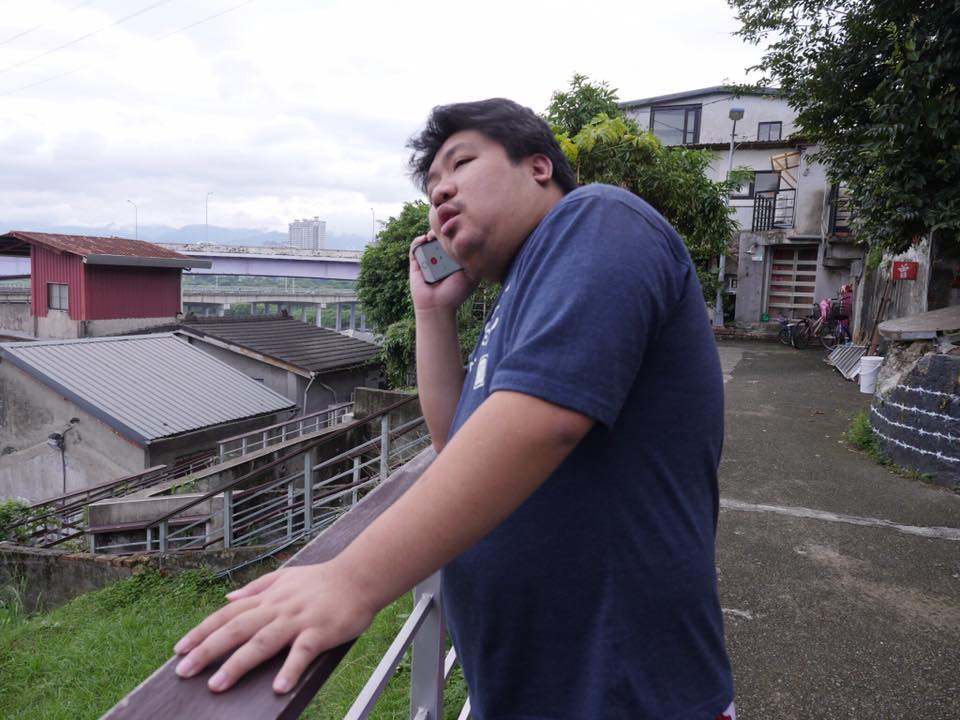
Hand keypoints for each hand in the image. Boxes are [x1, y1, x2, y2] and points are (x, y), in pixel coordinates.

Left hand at [173, 561, 375, 693]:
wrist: (360, 576)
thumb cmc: (322, 580)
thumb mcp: (285, 576)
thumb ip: (256, 588)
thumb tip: (227, 597)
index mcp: (268, 598)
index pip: (227, 614)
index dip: (202, 631)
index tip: (180, 649)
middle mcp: (278, 608)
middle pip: (237, 629)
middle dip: (208, 650)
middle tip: (183, 671)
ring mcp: (298, 620)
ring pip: (262, 642)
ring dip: (238, 664)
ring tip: (217, 685)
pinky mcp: (320, 631)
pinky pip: (302, 652)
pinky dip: (291, 669)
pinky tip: (279, 688)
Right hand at [409, 233, 477, 314]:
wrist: (438, 306)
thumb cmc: (455, 293)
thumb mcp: (472, 277)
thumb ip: (475, 262)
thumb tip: (479, 244)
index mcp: (453, 258)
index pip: (454, 239)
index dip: (456, 231)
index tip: (460, 228)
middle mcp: (440, 256)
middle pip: (441, 236)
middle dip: (444, 229)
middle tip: (448, 227)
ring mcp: (428, 258)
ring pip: (428, 238)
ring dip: (432, 233)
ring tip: (436, 234)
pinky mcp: (416, 262)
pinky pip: (415, 247)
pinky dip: (418, 241)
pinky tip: (425, 240)